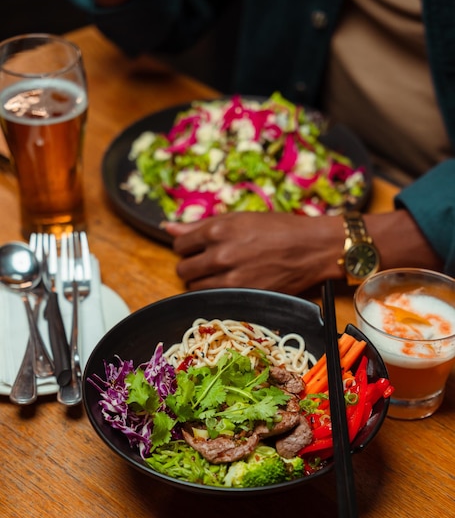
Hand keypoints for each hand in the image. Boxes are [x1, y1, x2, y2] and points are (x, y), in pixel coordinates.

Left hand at [164, 209, 442, 294]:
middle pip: (183, 268)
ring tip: (218, 275)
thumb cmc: (278, 228)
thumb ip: (201, 225)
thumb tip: (167, 227)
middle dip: (190, 265)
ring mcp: (232, 278)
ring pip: (194, 287)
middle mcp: (222, 254)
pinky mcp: (244, 295)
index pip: (180, 243)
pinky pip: (213, 299)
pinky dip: (215, 294)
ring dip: (200, 282)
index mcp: (219, 229)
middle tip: (206, 263)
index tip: (196, 248)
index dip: (186, 246)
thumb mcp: (240, 218)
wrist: (313, 248)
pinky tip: (227, 285)